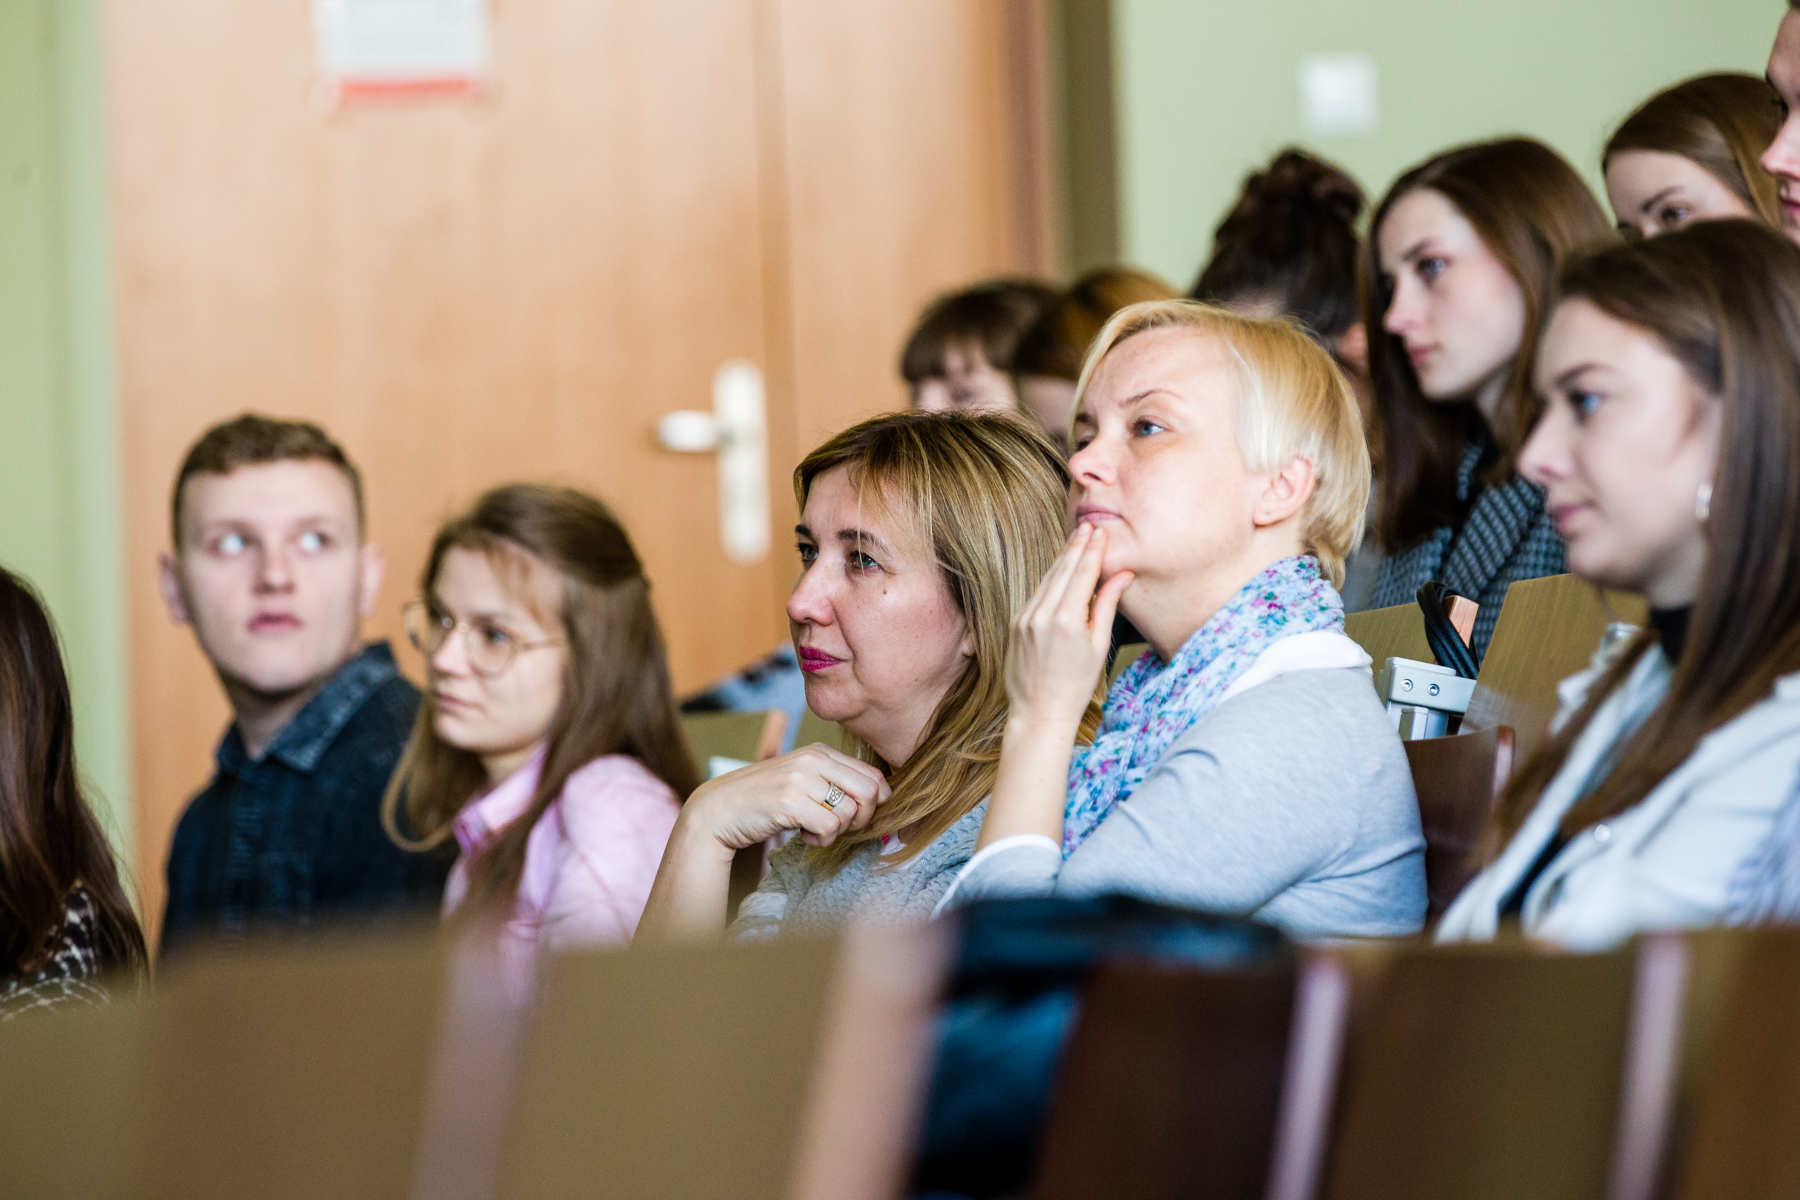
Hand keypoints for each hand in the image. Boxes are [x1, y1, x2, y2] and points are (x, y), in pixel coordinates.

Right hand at [679, 743, 890, 858]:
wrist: (720, 810)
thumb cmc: (765, 800)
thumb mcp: (802, 781)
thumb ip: (834, 783)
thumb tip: (880, 800)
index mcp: (820, 751)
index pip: (872, 775)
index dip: (876, 803)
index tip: (859, 818)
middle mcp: (813, 759)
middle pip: (870, 792)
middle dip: (863, 819)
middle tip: (840, 828)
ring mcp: (800, 779)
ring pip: (850, 812)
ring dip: (837, 832)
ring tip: (814, 831)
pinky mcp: (789, 801)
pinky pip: (829, 826)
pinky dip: (822, 839)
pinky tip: (804, 836)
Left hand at [1006, 524, 1133, 731]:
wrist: (1039, 712)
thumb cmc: (1076, 685)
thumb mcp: (1099, 646)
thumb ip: (1107, 606)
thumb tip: (1122, 575)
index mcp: (1068, 620)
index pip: (1083, 574)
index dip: (1093, 551)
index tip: (1100, 532)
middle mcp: (1043, 614)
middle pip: (1063, 570)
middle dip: (1077, 546)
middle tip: (1089, 526)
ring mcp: (1025, 617)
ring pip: (1047, 579)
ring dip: (1062, 558)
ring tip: (1075, 540)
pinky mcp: (1016, 623)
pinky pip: (1036, 593)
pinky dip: (1049, 578)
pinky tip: (1058, 568)